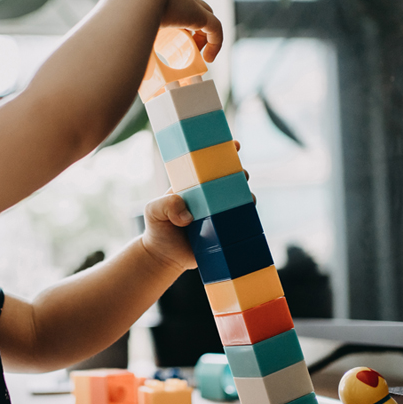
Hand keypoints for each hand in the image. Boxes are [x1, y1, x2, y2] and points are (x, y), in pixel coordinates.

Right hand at [120, 0, 223, 62]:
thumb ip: (119, 43)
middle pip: (191, 12)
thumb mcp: (121, 28)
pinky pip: (215, 28)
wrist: (133, 2)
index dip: (176, 25)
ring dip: (203, 37)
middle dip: (192, 31)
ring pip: (205, 19)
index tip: (171, 44)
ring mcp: (188, 4)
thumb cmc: (120, 18)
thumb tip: (116, 67)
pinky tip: (209, 59)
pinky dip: (215, 43)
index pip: (172, 8)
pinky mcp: (199, 14)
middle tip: (187, 51)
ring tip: (200, 56)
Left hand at [140, 141, 247, 271]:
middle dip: (239, 174)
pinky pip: (240, 225)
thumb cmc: (158, 229)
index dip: (223, 153)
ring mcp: (219, 215)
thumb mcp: (153, 211)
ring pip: (239, 202)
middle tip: (241, 175)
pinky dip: (247, 222)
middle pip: (230, 181)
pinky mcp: (224, 233)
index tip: (235, 145)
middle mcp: (209, 198)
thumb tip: (187, 215)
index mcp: (194, 186)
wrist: (163, 258)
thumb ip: (166, 206)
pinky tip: (249, 220)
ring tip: (247, 199)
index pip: (209, 166)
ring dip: (247, 197)